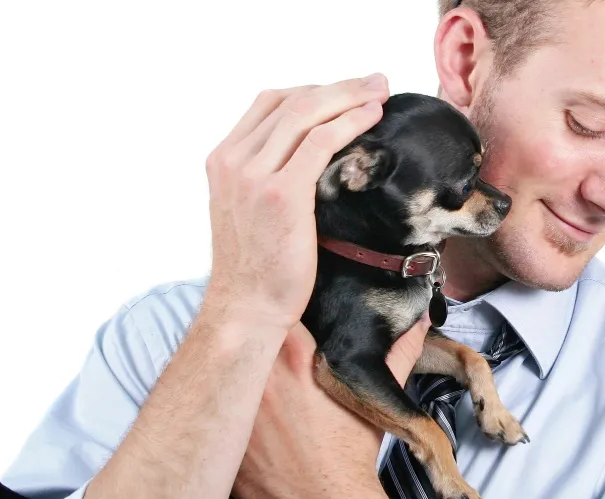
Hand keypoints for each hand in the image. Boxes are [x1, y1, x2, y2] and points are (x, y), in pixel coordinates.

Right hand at [200, 74, 389, 331]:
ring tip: (381, 91)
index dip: (313, 91)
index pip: (269, 103)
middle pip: (290, 100)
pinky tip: (373, 117)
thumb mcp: (249, 212)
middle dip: (339, 86)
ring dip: (350, 95)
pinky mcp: (281, 194)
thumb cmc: (258, 270)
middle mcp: (233, 160)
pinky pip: (321, 141)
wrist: (246, 310)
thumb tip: (310, 159)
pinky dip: (350, 122)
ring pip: (307, 112)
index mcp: (222, 160)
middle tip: (375, 82)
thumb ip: (268, 177)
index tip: (346, 93)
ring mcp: (253, 175)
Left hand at [232, 314, 431, 498]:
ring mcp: (232, 404)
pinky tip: (231, 423)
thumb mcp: (374, 401)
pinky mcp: (216, 434)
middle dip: (248, 340)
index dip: (274, 315)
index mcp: (294, 355)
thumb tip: (417, 326)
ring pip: (219, 371)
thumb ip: (397, 356)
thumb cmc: (349, 454)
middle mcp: (258, 373)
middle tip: (260, 356)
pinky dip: (218, 412)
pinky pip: (209, 412)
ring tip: (251, 392)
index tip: (278, 324)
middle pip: (241, 336)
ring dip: (229, 374)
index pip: (272, 312)